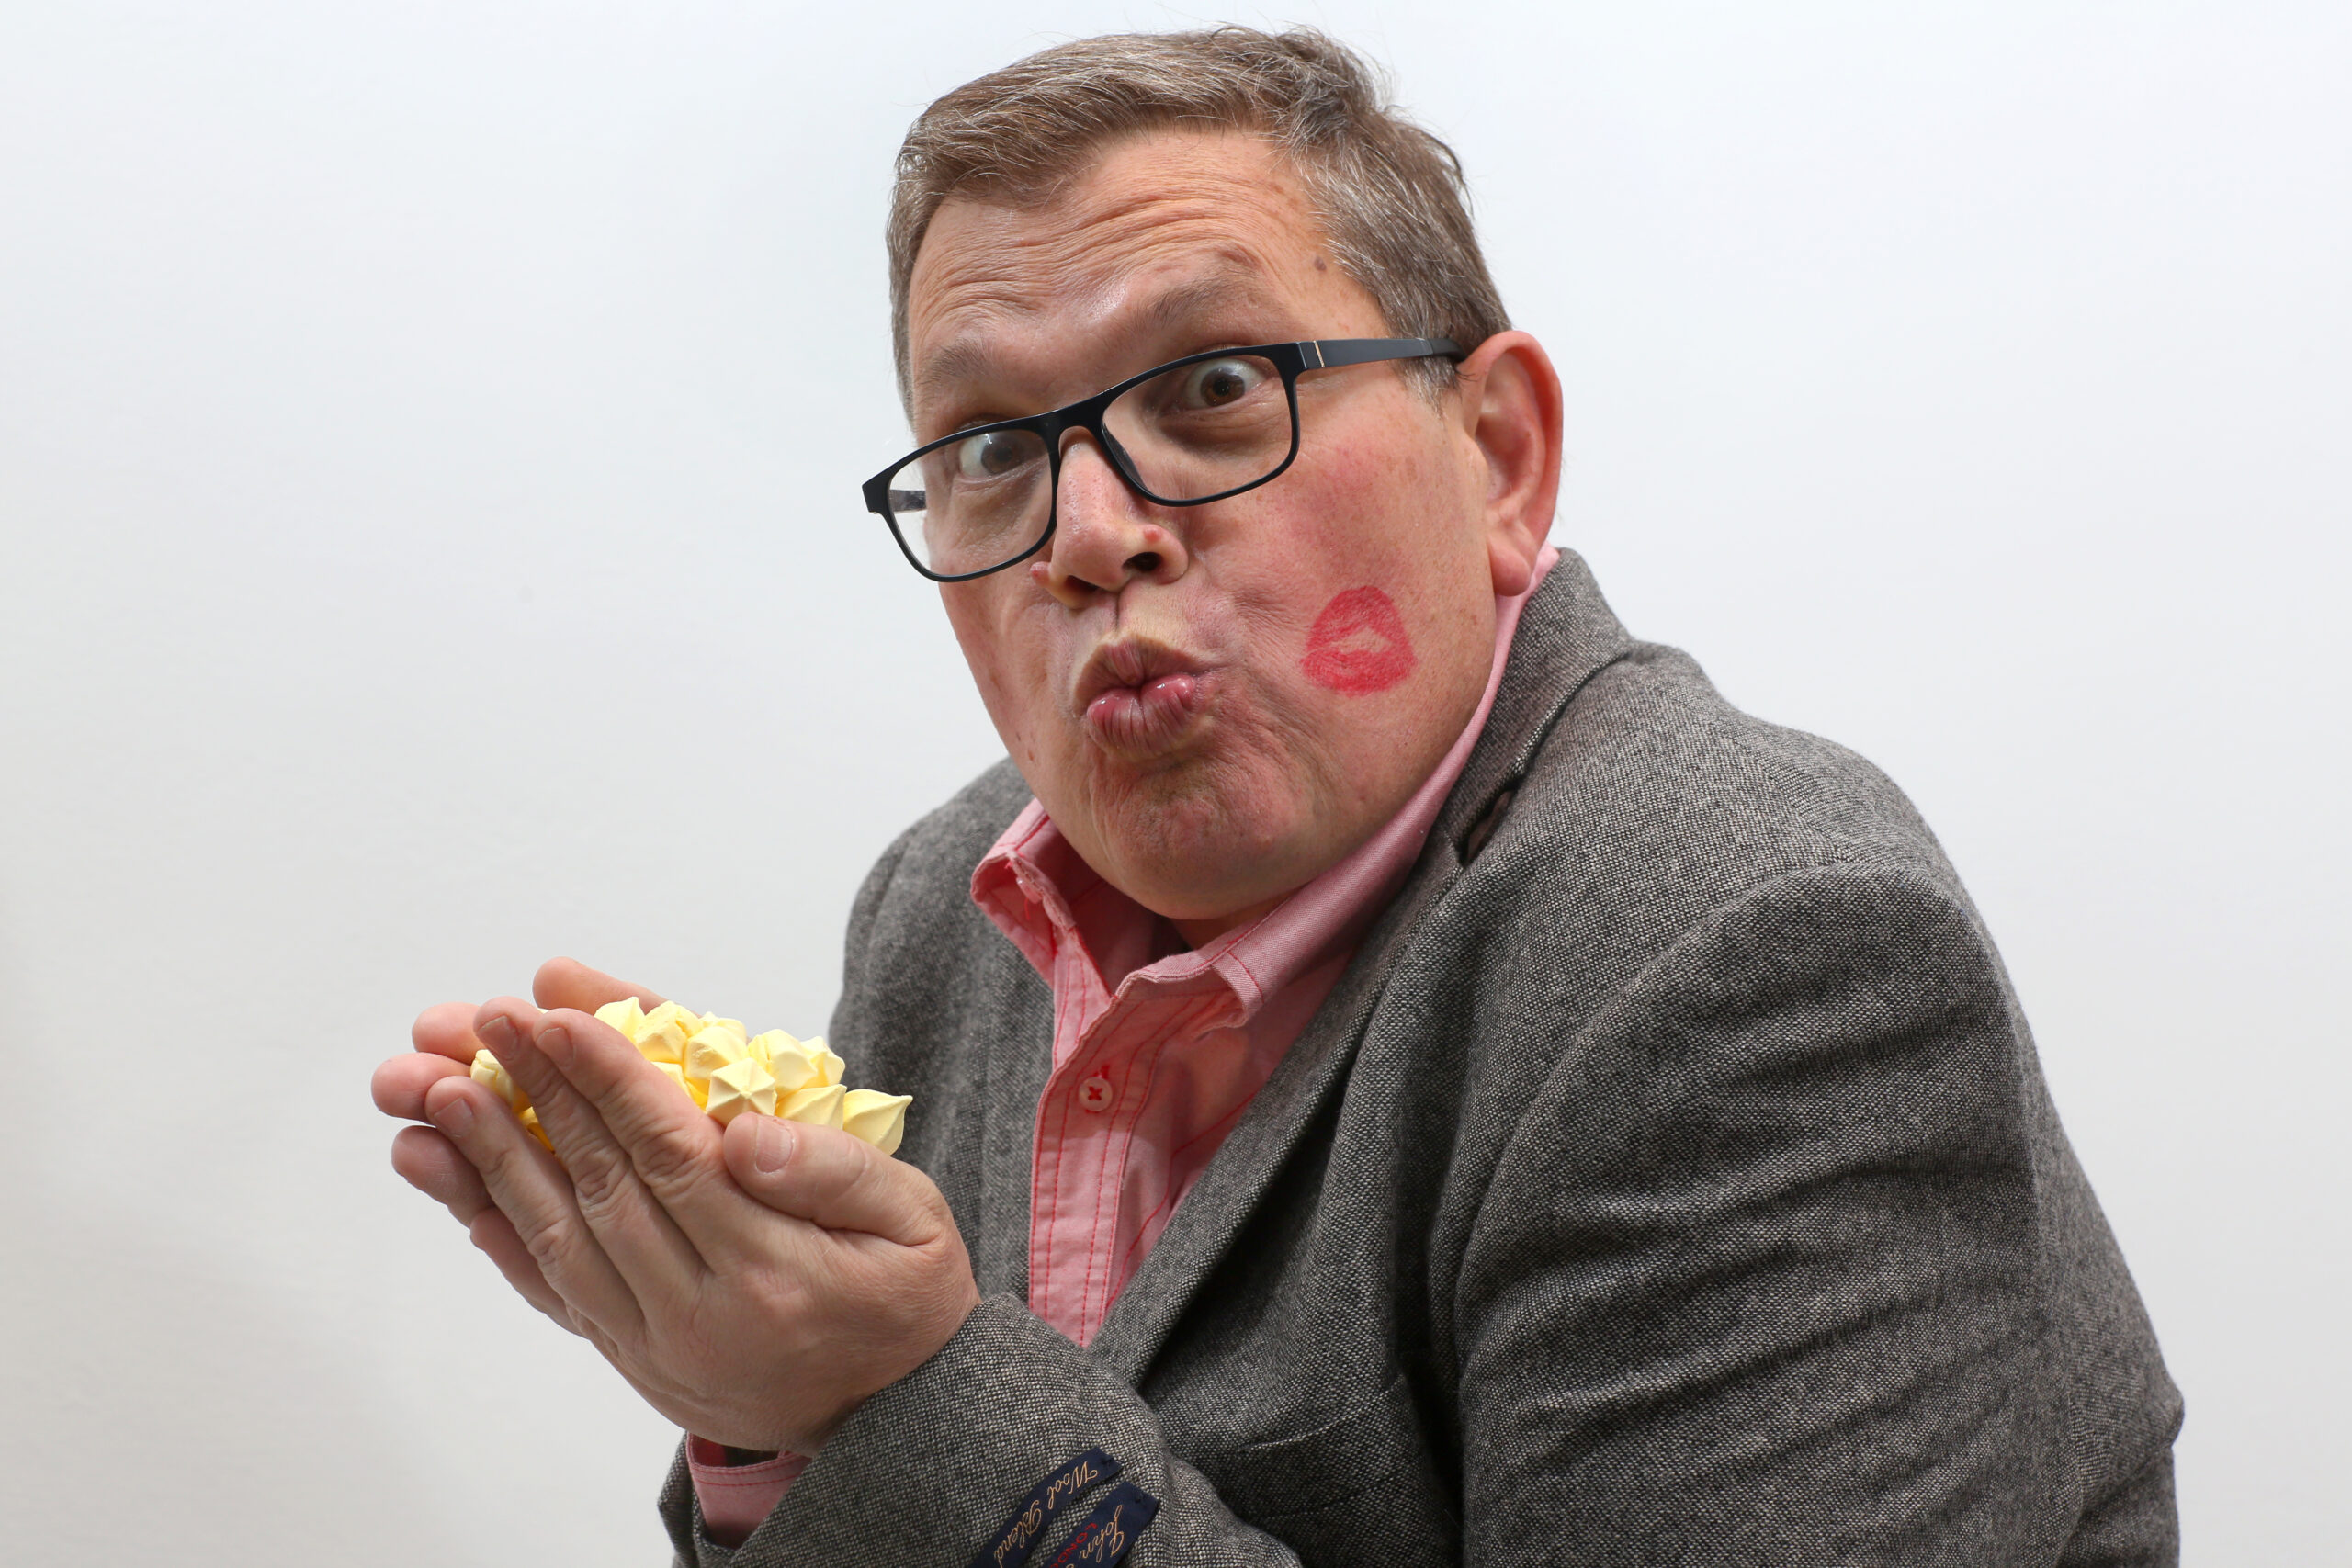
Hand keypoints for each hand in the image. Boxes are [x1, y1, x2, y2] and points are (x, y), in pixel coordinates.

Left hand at [381, 964, 979, 1452]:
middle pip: (599, 1184)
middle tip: (481, 1021)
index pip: (673, 1154)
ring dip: (491, 1155)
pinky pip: (551, 1287)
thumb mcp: (915, 1220)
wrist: (897, 1416)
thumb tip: (746, 1134)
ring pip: (557, 1235)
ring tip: (437, 1087)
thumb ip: (836, 1173)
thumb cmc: (907, 1293)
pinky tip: (453, 1176)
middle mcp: (702, 1314)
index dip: (608, 1078)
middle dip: (533, 1092)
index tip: (556, 1014)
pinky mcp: (631, 1354)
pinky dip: (498, 1228)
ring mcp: (656, 1342)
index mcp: (776, 1269)